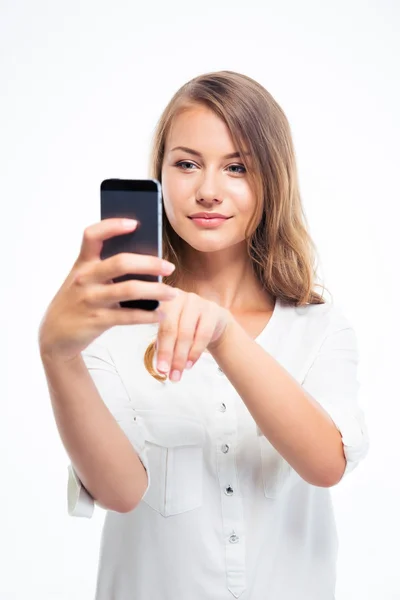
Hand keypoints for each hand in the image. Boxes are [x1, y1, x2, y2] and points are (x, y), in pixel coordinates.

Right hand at [38, 218, 176, 362]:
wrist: (55, 334)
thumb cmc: (78, 301)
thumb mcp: (84, 280)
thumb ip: (106, 268)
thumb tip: (147, 260)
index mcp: (82, 263)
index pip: (92, 235)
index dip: (113, 226)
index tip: (135, 223)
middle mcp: (85, 278)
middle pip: (121, 262)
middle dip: (150, 263)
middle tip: (170, 267)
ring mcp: (90, 299)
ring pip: (129, 290)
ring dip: (156, 291)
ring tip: (172, 293)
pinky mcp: (97, 320)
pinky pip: (129, 316)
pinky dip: (149, 315)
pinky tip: (161, 314)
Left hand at [155, 289, 233, 381]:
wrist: (214, 321)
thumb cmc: (186, 326)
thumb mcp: (171, 331)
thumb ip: (163, 344)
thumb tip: (160, 366)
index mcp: (162, 300)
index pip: (159, 327)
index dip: (161, 349)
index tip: (160, 369)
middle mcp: (178, 297)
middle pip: (171, 329)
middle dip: (169, 354)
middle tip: (169, 375)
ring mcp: (196, 301)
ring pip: (186, 333)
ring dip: (182, 357)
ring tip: (179, 372)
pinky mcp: (212, 309)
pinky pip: (203, 334)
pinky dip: (195, 352)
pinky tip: (190, 363)